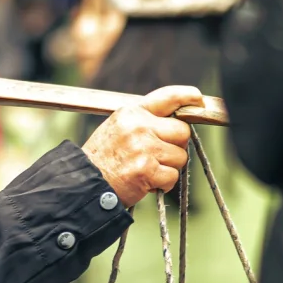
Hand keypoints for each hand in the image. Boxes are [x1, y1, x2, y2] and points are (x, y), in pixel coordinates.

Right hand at [82, 84, 202, 207]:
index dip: (187, 97)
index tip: (198, 100)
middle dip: (176, 147)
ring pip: (180, 156)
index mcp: (132, 113)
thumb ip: (144, 121)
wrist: (85, 185)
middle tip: (160, 156)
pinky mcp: (146, 170)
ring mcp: (143, 148)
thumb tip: (175, 122)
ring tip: (149, 171)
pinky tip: (149, 184)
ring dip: (169, 167)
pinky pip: (172, 176)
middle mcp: (139, 127)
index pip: (167, 97)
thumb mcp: (118, 128)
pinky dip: (164, 184)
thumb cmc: (103, 160)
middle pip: (182, 131)